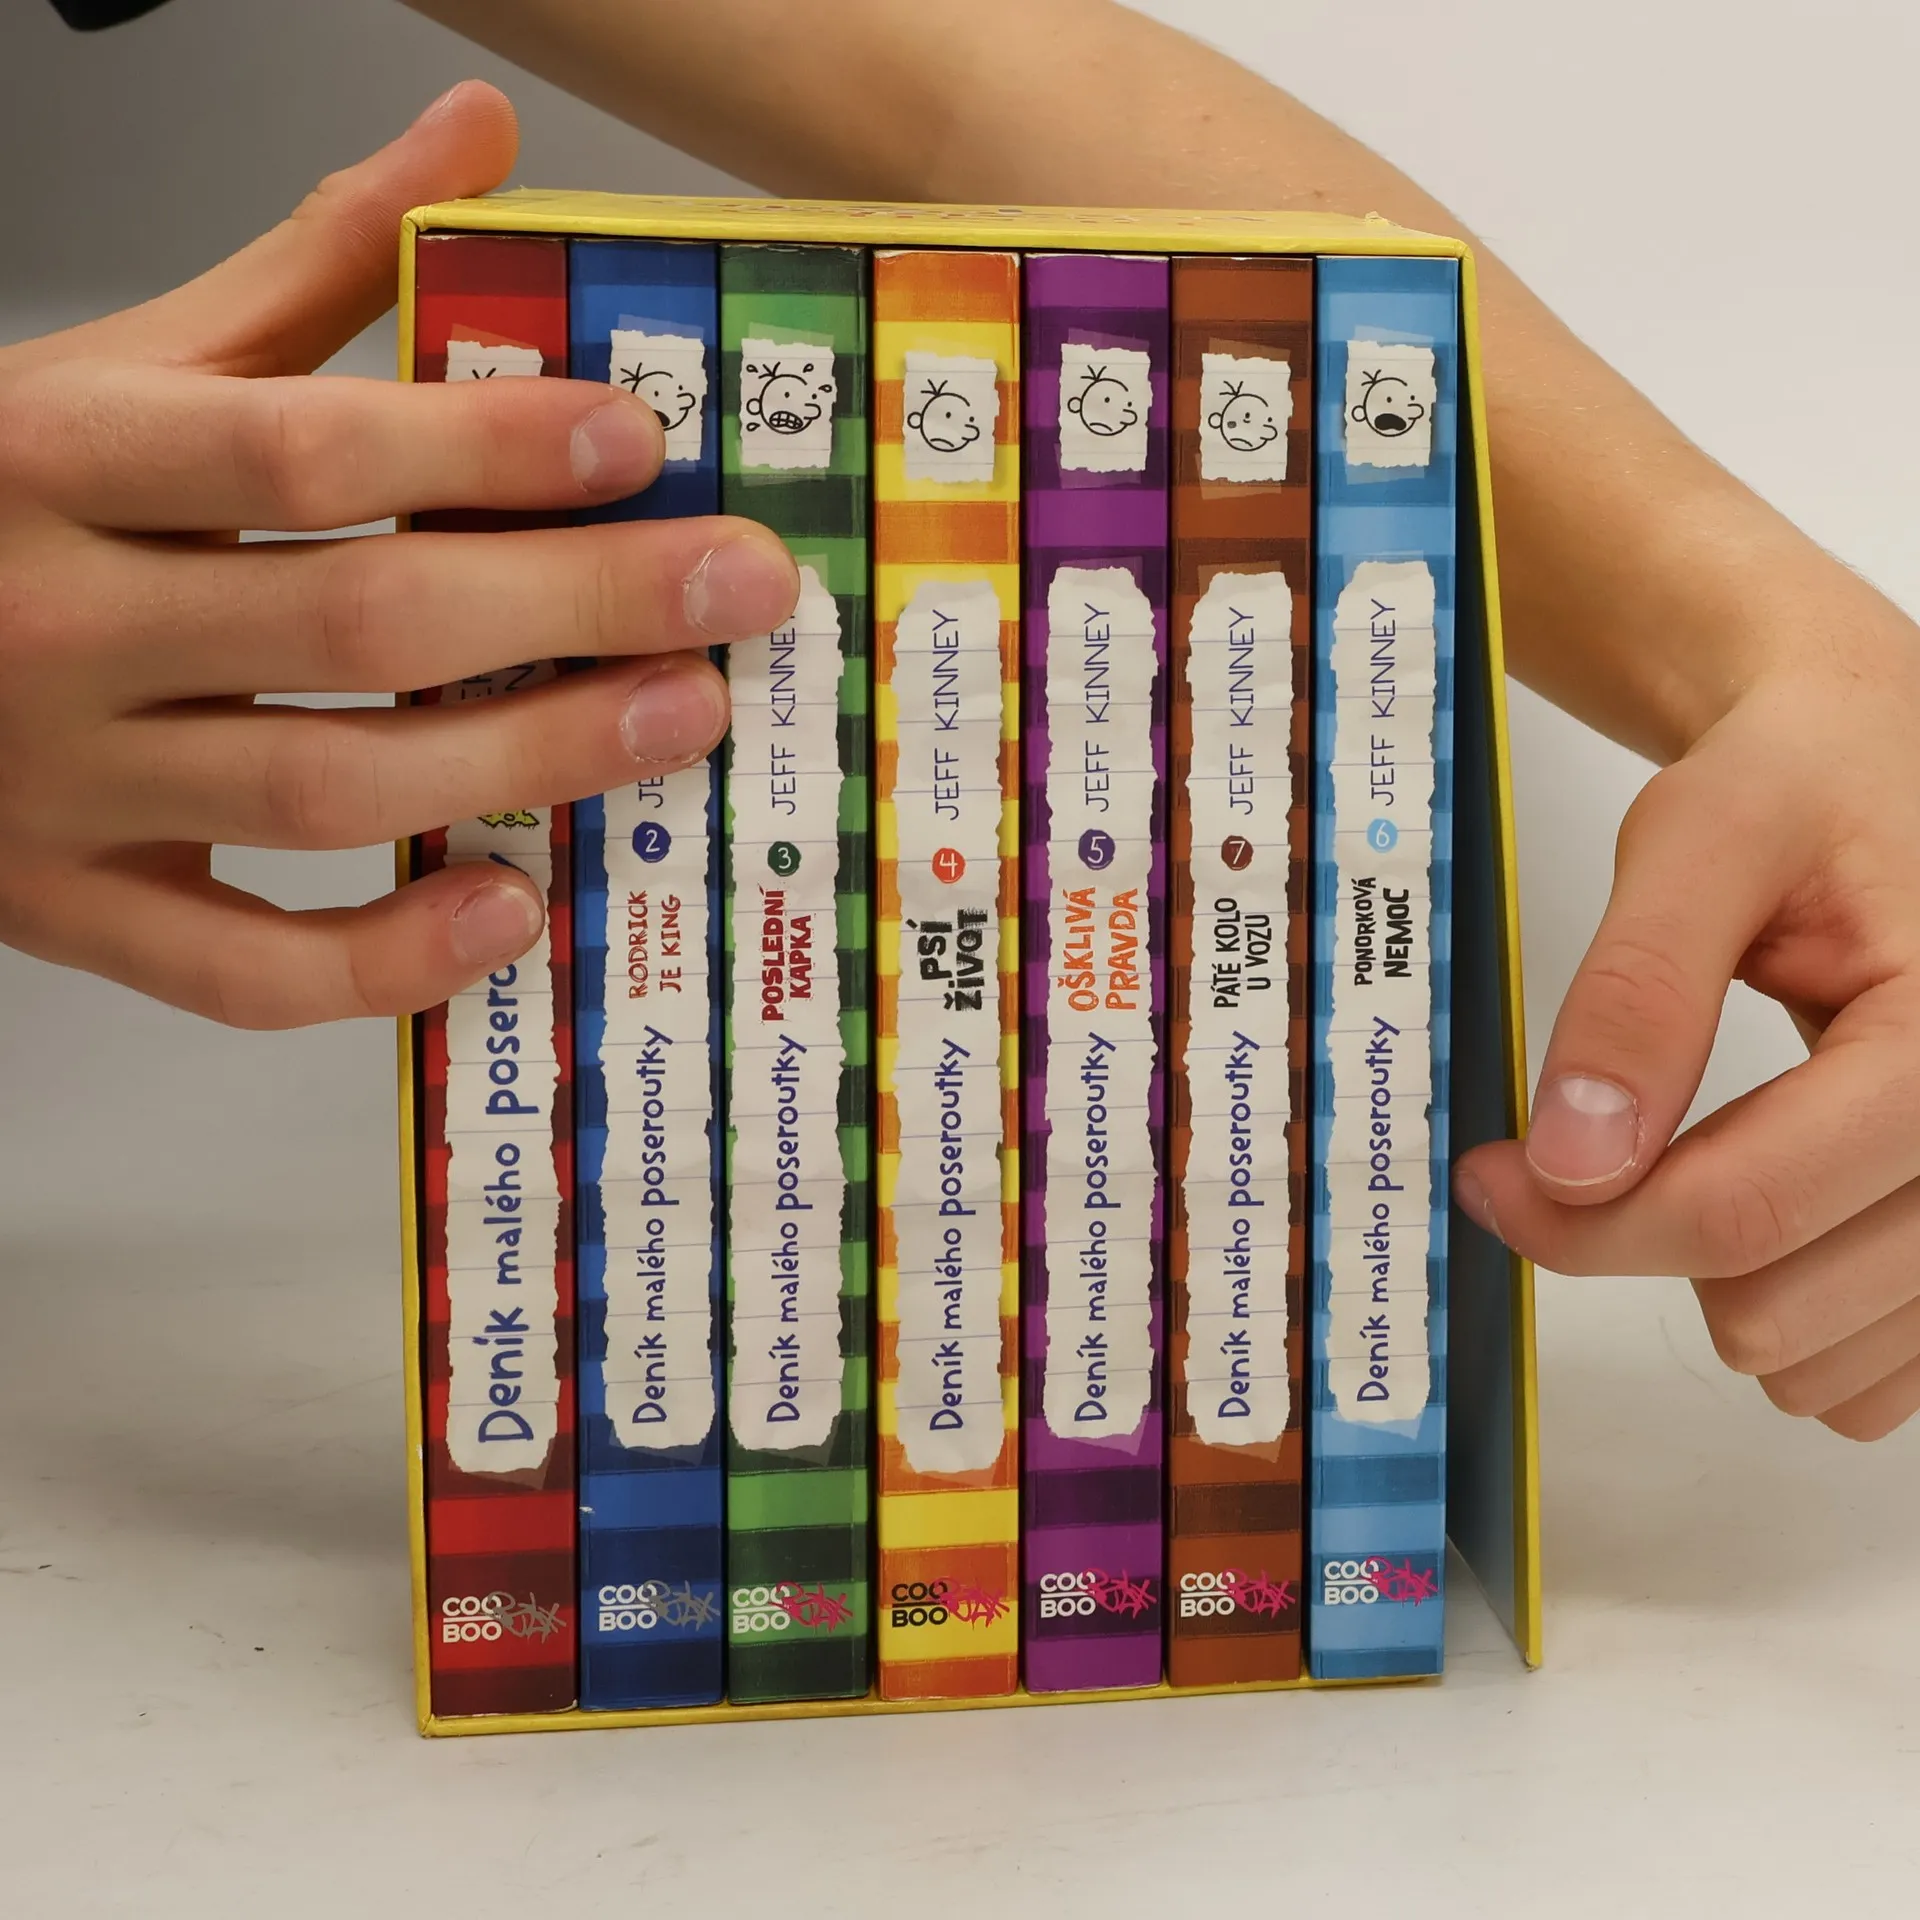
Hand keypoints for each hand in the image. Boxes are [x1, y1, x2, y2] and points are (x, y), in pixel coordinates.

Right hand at [0, 80, 797, 1027]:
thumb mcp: (128, 366)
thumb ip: (309, 269)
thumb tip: (473, 140)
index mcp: (64, 456)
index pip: (300, 450)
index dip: (482, 446)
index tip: (638, 441)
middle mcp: (61, 624)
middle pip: (354, 623)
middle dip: (573, 607)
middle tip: (733, 592)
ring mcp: (63, 788)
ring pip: (323, 792)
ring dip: (524, 763)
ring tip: (680, 721)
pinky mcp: (72, 910)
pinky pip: (241, 971)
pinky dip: (384, 961)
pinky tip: (509, 910)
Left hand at [1455, 571, 1919, 1439]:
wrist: (1882, 766)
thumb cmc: (1803, 784)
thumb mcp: (1702, 841)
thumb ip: (1637, 995)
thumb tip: (1572, 1162)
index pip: (1743, 1213)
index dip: (1581, 1223)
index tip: (1492, 1178)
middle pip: (1776, 1308)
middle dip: (1643, 1242)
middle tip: (1587, 1150)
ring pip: (1823, 1366)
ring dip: (1721, 1288)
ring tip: (1698, 1157)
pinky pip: (1874, 1380)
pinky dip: (1793, 1319)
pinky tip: (1763, 1213)